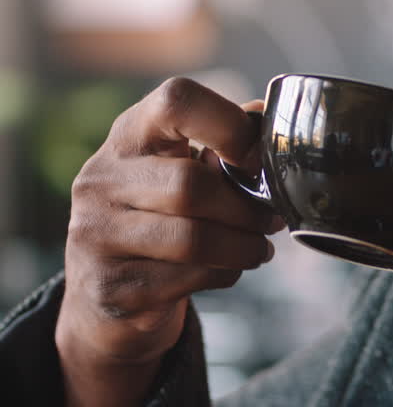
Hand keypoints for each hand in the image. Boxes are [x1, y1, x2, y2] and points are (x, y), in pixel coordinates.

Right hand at [55, 77, 283, 406]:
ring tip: (255, 249)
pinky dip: (220, 277)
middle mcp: (101, 179)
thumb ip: (231, 144)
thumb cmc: (164, 226)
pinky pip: (186, 279)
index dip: (228, 123)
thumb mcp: (188, 175)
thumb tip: (286, 116)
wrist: (110, 306)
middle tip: (270, 221)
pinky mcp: (106, 287)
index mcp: (129, 137)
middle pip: (195, 182)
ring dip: (243, 246)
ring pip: (195, 234)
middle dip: (248, 208)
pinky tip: (222, 274)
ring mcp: (93, 235)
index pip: (175, 100)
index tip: (257, 154)